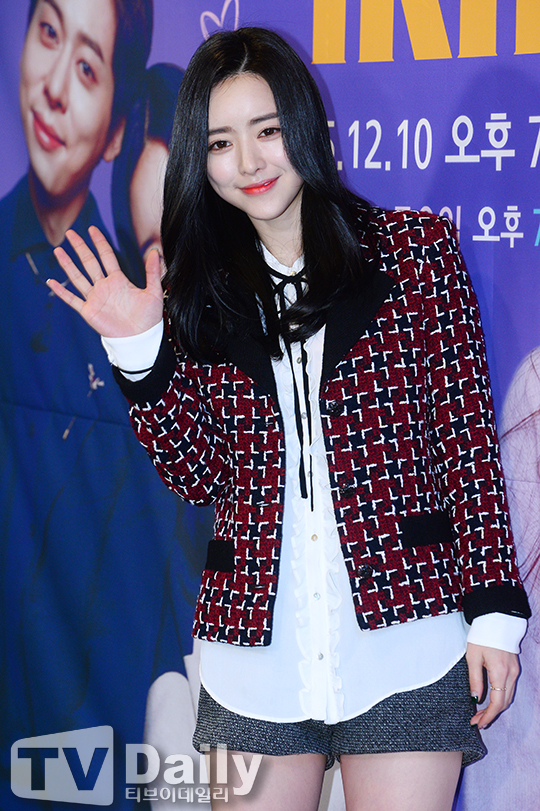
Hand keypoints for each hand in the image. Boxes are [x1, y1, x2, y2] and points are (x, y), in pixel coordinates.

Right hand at [47, 226, 163, 337]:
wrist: (141, 338)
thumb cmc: (148, 318)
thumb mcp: (154, 292)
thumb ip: (153, 272)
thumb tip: (155, 252)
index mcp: (118, 280)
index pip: (106, 256)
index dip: (99, 242)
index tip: (92, 229)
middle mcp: (104, 286)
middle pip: (89, 262)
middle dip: (80, 247)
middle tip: (70, 233)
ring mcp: (95, 298)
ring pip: (78, 277)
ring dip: (67, 264)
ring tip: (58, 250)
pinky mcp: (89, 311)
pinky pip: (72, 299)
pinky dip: (61, 291)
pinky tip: (51, 281)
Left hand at [466, 642, 519, 727]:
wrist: (496, 621)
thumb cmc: (482, 637)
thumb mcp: (473, 658)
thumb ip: (475, 679)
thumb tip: (475, 698)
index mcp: (500, 672)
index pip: (497, 703)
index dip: (488, 716)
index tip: (477, 723)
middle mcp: (511, 674)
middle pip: (504, 703)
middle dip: (491, 715)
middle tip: (477, 721)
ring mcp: (515, 671)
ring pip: (508, 697)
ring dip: (496, 707)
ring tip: (481, 714)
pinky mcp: (514, 668)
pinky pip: (509, 688)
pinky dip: (501, 698)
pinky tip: (490, 701)